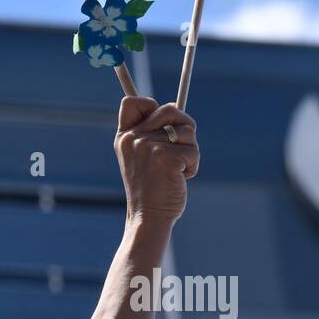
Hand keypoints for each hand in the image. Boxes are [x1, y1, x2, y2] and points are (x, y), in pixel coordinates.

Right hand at [114, 97, 198, 223]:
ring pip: (187, 131)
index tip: (161, 123)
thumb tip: (176, 106)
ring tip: (177, 169)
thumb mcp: (138, 156)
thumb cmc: (150, 187)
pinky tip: (180, 178)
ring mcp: (149, 147)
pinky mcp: (167, 158)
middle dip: (184, 126)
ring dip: (190, 150)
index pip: (132, 101)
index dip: (151, 105)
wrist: (148, 216)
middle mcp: (134, 138)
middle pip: (171, 110)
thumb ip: (149, 131)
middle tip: (181, 147)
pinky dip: (193, 166)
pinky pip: (194, 151)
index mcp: (125, 136)